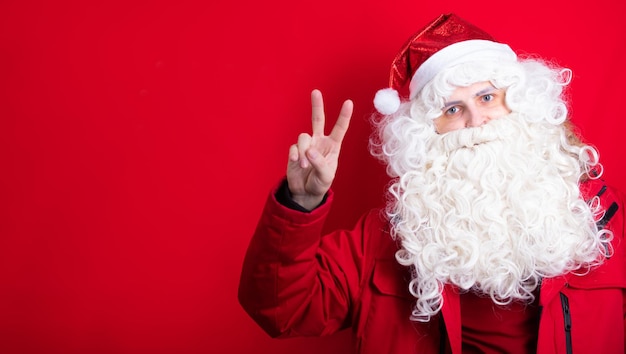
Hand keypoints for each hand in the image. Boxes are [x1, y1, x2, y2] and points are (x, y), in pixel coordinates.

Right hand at [287, 89, 352, 210]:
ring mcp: (306, 145)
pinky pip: (293, 147)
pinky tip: (296, 162)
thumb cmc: (320, 183)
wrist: (305, 192)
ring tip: (305, 165)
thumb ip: (319, 163)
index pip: (339, 129)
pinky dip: (295, 155)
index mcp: (332, 146)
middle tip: (316, 92)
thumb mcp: (326, 176)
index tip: (349, 102)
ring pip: (303, 136)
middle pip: (318, 120)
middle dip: (317, 106)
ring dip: (303, 151)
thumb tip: (310, 150)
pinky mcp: (295, 151)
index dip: (344, 116)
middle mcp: (319, 142)